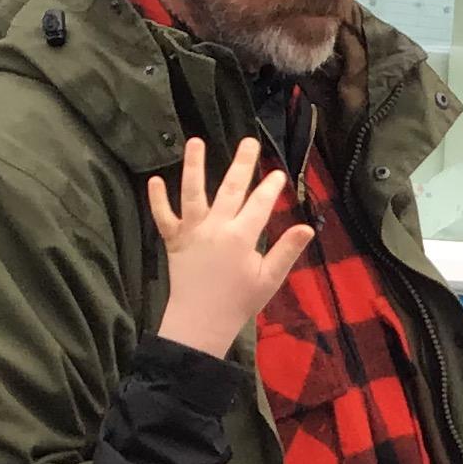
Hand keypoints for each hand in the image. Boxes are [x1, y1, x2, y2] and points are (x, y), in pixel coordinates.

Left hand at [152, 137, 312, 354]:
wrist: (201, 322)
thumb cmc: (239, 302)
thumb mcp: (269, 279)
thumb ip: (287, 251)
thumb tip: (307, 227)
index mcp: (241, 237)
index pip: (260, 204)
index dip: (270, 188)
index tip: (278, 174)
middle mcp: (216, 227)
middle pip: (230, 189)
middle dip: (242, 164)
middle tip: (249, 142)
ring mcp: (192, 231)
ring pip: (192, 193)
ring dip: (193, 166)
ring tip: (195, 141)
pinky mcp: (173, 240)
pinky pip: (164, 217)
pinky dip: (158, 200)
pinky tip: (155, 180)